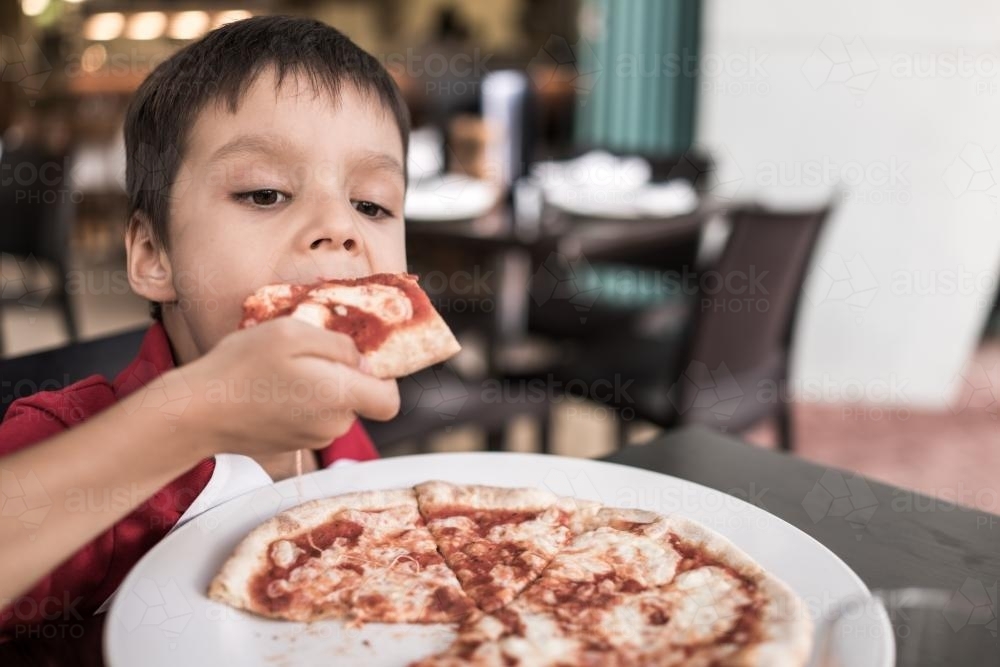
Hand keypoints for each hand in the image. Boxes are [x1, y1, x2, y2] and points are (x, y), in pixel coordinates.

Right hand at [173, 318, 399, 457]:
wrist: (196, 412)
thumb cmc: (241, 366)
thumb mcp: (293, 333)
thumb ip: (339, 345)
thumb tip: (364, 361)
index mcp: (341, 397)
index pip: (390, 401)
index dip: (383, 379)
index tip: (358, 360)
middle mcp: (332, 425)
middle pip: (358, 400)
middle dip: (341, 377)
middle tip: (303, 355)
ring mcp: (311, 439)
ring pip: (332, 409)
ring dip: (317, 389)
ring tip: (279, 371)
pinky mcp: (290, 445)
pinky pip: (309, 419)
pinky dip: (297, 403)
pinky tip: (267, 388)